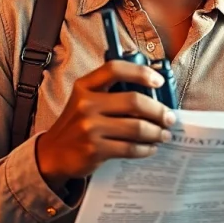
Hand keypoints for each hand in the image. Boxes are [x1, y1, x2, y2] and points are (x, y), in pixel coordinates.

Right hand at [35, 60, 175, 185]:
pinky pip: (130, 148)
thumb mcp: (85, 100)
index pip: (115, 69)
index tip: (158, 81)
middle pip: (134, 101)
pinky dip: (146, 148)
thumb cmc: (77, 124)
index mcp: (84, 86)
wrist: (53, 153)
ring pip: (136, 127)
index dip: (140, 72)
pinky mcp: (94, 149)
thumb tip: (153, 95)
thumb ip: (110, 93)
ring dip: (156, 132)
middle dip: (158, 110)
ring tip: (164, 134)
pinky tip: (151, 147)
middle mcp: (85, 104)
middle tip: (170, 117)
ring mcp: (89, 128)